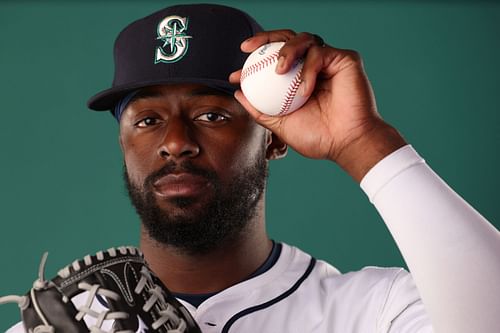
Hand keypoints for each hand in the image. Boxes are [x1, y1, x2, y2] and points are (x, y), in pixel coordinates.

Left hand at [230, 30, 406, 180]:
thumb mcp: (280, 124)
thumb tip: (238, 93)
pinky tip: (305, 90)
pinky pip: (321, 54)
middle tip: (247, 49)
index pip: (274, 59)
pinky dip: (309, 71)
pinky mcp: (346, 59)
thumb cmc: (318, 137)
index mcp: (298, 79)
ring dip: (287, 51)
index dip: (253, 61)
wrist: (346, 143)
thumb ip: (260, 109)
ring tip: (278, 70)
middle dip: (265, 38)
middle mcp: (314, 66)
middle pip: (287, 39)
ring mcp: (330, 61)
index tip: (235, 74)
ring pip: (304, 39)